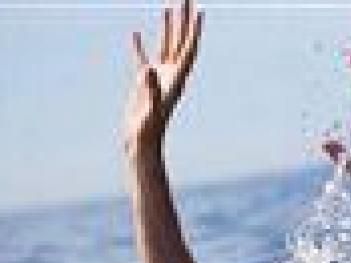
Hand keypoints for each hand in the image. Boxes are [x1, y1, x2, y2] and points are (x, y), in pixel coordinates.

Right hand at [124, 0, 202, 151]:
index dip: (194, 30)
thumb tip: (148, 69)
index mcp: (176, 80)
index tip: (199, 9)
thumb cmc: (147, 131)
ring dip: (168, 28)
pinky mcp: (144, 84)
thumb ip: (150, 88)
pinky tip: (134, 32)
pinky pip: (143, 59)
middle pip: (181, 42)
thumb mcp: (149, 109)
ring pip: (166, 47)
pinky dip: (140, 46)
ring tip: (169, 7)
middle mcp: (172, 76)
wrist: (141, 145)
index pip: (189, 49)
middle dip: (184, 21)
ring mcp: (159, 79)